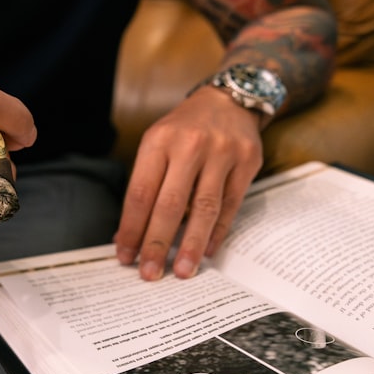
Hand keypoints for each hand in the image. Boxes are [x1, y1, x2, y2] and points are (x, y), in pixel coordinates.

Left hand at [113, 87, 262, 279]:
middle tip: (150, 273)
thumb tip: (129, 234)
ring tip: (182, 270)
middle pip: (169, 204)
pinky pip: (230, 205)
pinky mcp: (247, 162)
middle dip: (157, 243)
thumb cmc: (185, 129)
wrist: (228, 100)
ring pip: (203, 208)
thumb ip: (146, 185)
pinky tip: (206, 250)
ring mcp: (221, 153)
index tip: (125, 255)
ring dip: (191, 244)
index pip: (141, 193)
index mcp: (159, 141)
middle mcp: (190, 145)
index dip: (131, 228)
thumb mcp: (157, 144)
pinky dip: (217, 231)